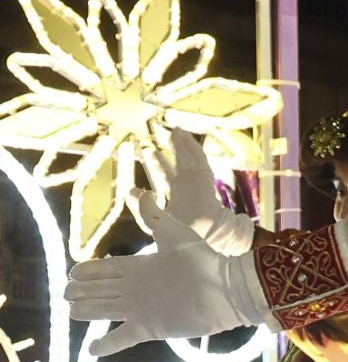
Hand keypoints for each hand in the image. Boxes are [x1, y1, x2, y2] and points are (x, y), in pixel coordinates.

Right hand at [64, 210, 264, 354]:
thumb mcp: (175, 235)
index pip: (108, 269)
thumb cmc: (203, 260)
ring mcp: (142, 310)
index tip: (71, 273)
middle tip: (66, 293)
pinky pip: (123, 338)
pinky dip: (108, 344)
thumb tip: (142, 192)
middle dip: (83, 292)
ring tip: (72, 312)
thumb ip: (155, 217)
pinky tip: (92, 348)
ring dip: (88, 313)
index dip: (90, 271)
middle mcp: (138, 289)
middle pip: (102, 291)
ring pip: (106, 311)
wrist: (224, 290)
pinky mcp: (149, 328)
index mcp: (142, 267)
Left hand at [143, 129, 254, 256]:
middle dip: (171, 150)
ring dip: (182, 143)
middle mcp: (187, 185)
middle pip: (179, 163)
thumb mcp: (151, 219)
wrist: (200, 232)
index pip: (167, 174)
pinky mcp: (204, 175)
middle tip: (164, 135)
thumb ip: (140, 205)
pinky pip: (198, 157)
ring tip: (175, 130)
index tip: (149, 153)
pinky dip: (191, 146)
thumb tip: (129, 190)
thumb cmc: (177, 230)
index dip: (158, 164)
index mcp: (177, 194)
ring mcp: (196, 179)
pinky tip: (184, 135)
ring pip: (188, 157)